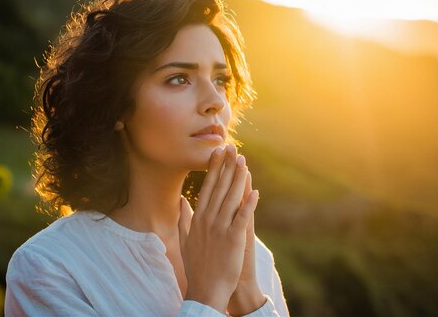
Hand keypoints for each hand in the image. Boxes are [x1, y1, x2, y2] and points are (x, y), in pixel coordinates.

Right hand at [178, 145, 259, 312]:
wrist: (205, 290)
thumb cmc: (197, 266)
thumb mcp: (185, 239)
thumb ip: (184, 218)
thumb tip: (181, 201)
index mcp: (198, 218)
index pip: (207, 187)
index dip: (214, 168)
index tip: (218, 152)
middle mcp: (208, 220)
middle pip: (219, 187)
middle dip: (226, 166)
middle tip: (232, 147)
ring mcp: (220, 229)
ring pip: (231, 198)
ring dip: (238, 178)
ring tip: (243, 161)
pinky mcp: (233, 239)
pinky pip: (242, 218)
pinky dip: (249, 205)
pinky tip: (255, 192)